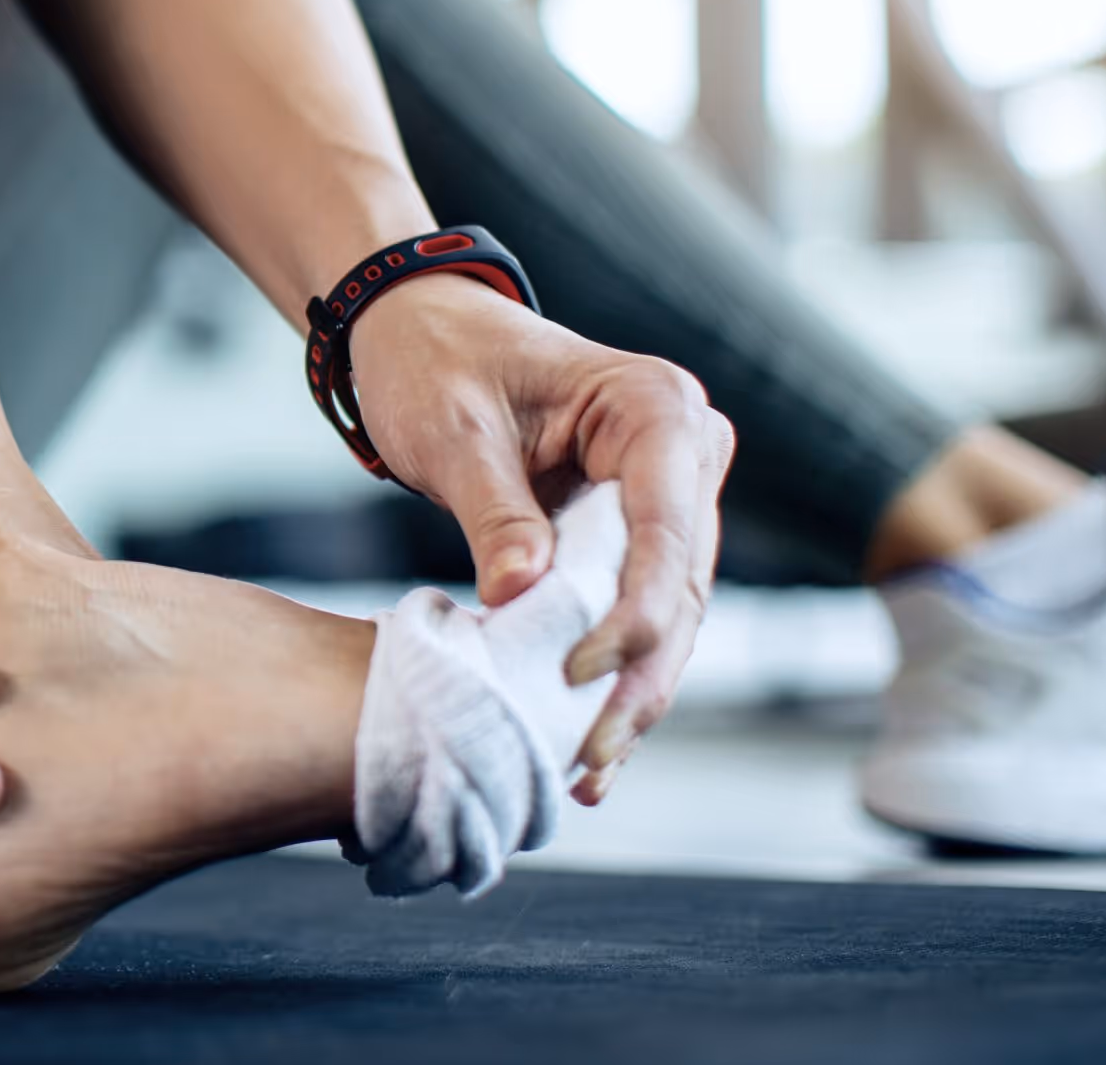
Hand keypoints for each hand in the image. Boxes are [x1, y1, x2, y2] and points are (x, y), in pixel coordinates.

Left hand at [346, 272, 734, 802]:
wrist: (420, 334)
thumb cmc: (434, 363)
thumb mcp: (453, 431)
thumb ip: (494, 513)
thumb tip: (521, 601)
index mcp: (655, 405)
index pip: (665, 530)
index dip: (633, 614)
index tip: (578, 673)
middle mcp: (685, 450)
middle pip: (681, 585)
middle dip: (638, 677)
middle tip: (589, 757)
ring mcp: (671, 494)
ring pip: (671, 614)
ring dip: (632, 694)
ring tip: (589, 772)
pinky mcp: (638, 533)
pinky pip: (639, 612)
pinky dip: (615, 675)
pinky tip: (591, 747)